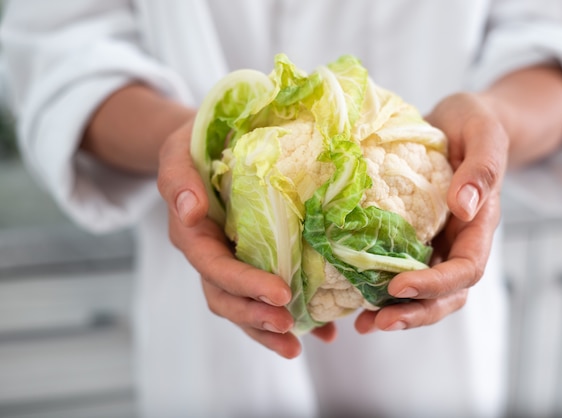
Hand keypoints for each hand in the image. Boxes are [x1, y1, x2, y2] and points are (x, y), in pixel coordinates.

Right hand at [157, 120, 335, 357]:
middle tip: (289, 327)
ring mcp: (231, 263)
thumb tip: (190, 210)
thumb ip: (179, 181)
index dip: (245, 284)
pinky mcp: (252, 263)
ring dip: (268, 330)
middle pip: (227, 298)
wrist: (206, 147)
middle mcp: (211, 257)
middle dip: (256, 317)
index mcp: (193, 236)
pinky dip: (294, 317)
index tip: (280, 294)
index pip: (215, 268)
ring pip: (244, 307)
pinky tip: (322, 330)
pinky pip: (267, 297)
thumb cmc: (194, 148)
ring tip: (298, 345)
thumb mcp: (179, 155)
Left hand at [355, 92, 506, 332]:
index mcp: (480, 223)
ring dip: (397, 313)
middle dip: (415, 313)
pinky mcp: (411, 236)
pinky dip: (381, 290)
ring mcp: (436, 242)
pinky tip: (353, 299)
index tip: (399, 286)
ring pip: (424, 293)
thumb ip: (482, 168)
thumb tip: (464, 207)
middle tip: (377, 324)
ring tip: (363, 325)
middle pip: (447, 294)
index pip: (466, 268)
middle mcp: (458, 240)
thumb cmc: (476, 122)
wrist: (459, 121)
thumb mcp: (483, 133)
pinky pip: (400, 270)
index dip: (436, 284)